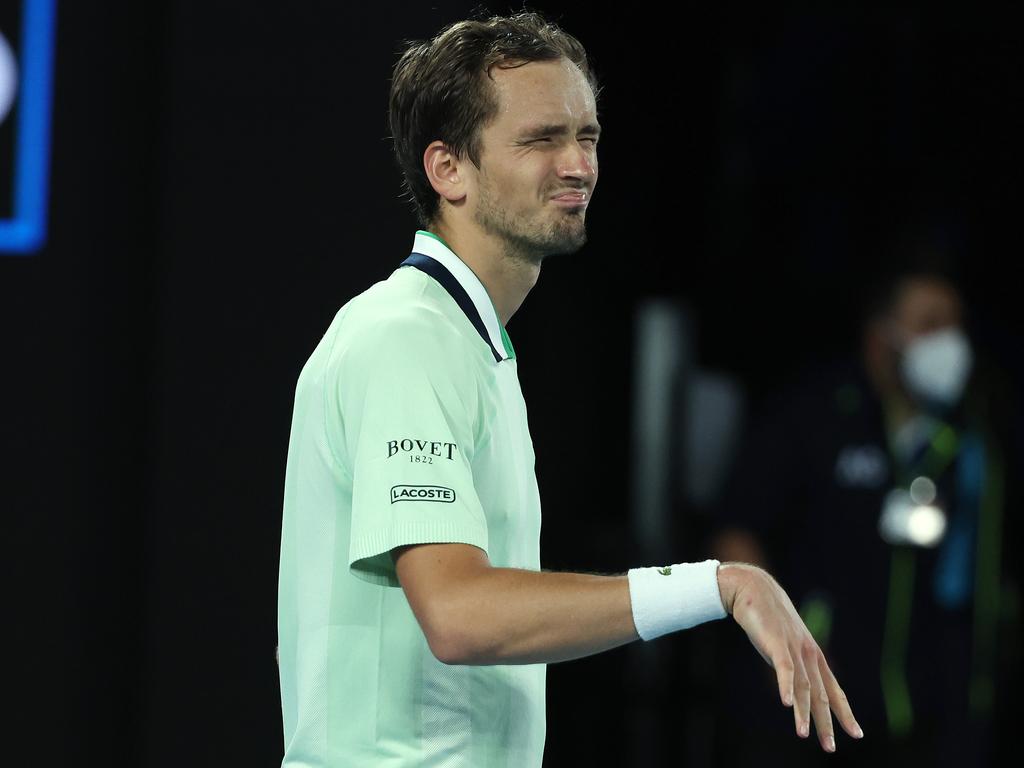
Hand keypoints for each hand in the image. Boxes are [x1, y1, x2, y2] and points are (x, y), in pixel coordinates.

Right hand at [717, 562, 863, 752]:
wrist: (753, 588)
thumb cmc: (767, 619)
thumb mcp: (784, 644)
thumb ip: (791, 664)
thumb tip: (792, 684)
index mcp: (813, 656)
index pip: (834, 689)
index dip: (845, 712)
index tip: (856, 733)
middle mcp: (809, 654)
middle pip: (821, 695)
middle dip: (827, 722)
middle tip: (831, 747)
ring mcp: (794, 648)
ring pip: (803, 687)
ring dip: (803, 713)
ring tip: (804, 735)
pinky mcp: (776, 643)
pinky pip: (784, 669)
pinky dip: (785, 687)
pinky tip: (785, 704)